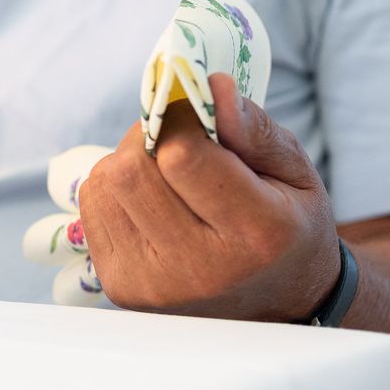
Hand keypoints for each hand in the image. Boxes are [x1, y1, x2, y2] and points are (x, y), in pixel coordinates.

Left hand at [76, 73, 340, 321]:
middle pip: (131, 170)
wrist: (278, 302)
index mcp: (257, 234)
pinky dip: (116, 190)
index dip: (180, 118)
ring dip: (129, 162)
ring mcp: (154, 285)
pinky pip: (94, 206)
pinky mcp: (122, 289)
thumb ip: (255, 129)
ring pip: (105, 184)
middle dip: (149, 138)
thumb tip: (209, 87)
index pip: (182, 156)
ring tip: (168, 176)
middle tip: (178, 141)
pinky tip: (151, 203)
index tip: (194, 112)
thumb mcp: (295, 173)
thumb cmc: (287, 227)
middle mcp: (201, 269)